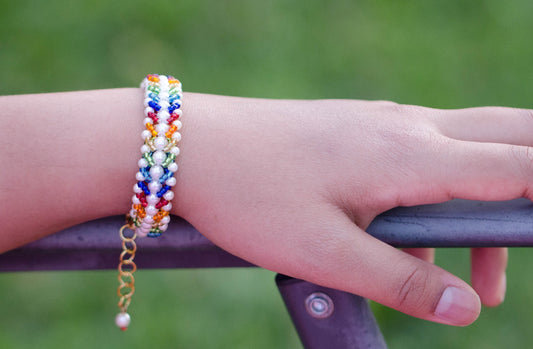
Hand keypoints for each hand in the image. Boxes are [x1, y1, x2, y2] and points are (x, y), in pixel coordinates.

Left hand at [175, 95, 527, 325]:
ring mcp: (380, 123)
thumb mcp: (326, 252)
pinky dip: (442, 195)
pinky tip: (415, 244)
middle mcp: (406, 127)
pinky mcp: (357, 130)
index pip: (516, 166)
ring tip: (483, 281)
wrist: (192, 146)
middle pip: (508, 134)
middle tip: (526, 238)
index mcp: (410, 155)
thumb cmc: (252, 194)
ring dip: (485, 205)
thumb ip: (401, 282)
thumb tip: (467, 309)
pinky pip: (423, 155)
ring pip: (465, 150)